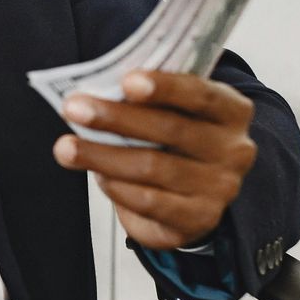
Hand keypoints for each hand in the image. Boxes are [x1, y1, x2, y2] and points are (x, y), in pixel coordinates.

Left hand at [53, 70, 255, 250]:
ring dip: (102, 155)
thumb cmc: (173, 141)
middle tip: (73, 109)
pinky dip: (117, 187)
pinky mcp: (200, 218)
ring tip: (65, 147)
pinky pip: (150, 201)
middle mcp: (234, 149)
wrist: (190, 198)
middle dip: (115, 117)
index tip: (126, 81)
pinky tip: (97, 175)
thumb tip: (97, 92)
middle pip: (171, 129)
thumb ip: (148, 100)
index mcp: (232, 111)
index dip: (165, 86)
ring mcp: (221, 187)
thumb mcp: (172, 112)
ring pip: (153, 167)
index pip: (201, 94)